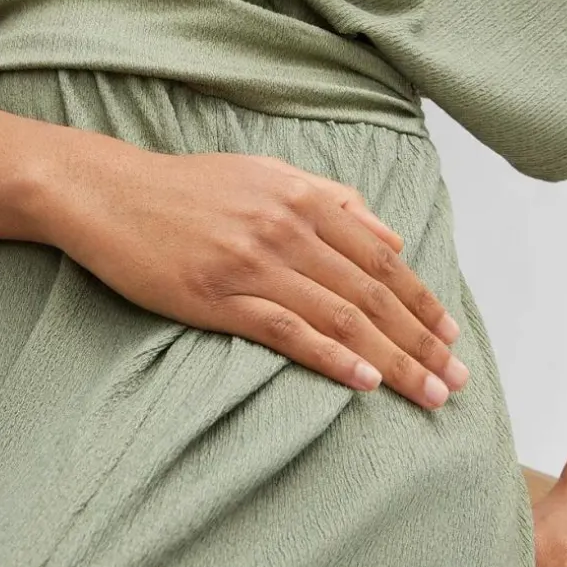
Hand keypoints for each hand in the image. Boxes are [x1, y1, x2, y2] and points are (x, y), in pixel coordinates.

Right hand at [41, 138, 468, 410]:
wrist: (112, 194)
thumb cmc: (189, 186)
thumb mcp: (265, 173)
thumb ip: (329, 198)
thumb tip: (389, 233)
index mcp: (301, 196)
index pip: (380, 256)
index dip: (421, 299)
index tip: (451, 336)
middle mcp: (286, 227)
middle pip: (370, 292)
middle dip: (420, 340)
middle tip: (454, 380)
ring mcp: (254, 263)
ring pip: (340, 317)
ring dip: (391, 360)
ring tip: (426, 393)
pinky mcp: (220, 297)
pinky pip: (289, 331)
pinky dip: (332, 358)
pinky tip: (363, 382)